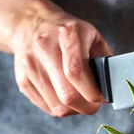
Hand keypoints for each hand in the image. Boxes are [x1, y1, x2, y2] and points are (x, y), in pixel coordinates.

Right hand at [10, 0, 111, 116]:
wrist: (30, 23)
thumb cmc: (69, 34)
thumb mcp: (92, 36)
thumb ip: (105, 61)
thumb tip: (111, 90)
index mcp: (67, 34)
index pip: (76, 72)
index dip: (92, 92)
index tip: (101, 97)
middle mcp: (44, 48)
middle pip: (67, 94)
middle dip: (87, 107)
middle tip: (94, 104)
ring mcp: (30, 65)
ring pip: (58, 106)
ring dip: (75, 110)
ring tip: (81, 100)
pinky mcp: (22, 80)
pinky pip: (47, 107)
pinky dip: (62, 109)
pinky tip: (66, 97)